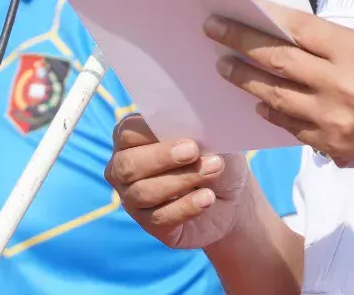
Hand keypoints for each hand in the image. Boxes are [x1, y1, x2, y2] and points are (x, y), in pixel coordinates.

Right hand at [105, 113, 252, 249]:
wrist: (230, 195)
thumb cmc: (212, 155)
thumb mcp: (209, 137)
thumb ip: (195, 130)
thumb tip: (193, 128)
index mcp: (132, 138)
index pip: (127, 133)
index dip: (149, 131)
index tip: (178, 131)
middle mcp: (123, 169)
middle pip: (127, 165)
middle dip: (161, 157)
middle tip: (193, 151)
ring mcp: (132, 199)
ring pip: (143, 192)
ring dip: (181, 180)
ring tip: (214, 170)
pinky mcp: (149, 224)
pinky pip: (160, 218)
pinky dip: (186, 207)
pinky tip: (207, 198)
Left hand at [207, 0, 353, 171]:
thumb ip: (330, 43)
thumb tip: (281, 32)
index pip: (298, 29)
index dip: (262, 17)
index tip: (234, 9)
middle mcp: (342, 86)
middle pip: (278, 62)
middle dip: (240, 44)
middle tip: (213, 31)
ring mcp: (333, 121)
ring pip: (274, 96)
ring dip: (245, 79)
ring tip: (225, 66)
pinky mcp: (329, 147)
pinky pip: (289, 125)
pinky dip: (271, 109)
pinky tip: (259, 99)